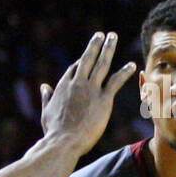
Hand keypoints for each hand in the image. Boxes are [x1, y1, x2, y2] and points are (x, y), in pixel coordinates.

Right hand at [40, 32, 136, 154]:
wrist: (63, 141)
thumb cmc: (53, 131)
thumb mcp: (46, 111)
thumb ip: (46, 97)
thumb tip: (44, 86)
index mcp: (62, 86)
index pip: (73, 68)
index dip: (80, 62)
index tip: (85, 58)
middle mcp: (77, 83)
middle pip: (87, 59)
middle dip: (94, 45)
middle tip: (101, 34)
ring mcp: (90, 89)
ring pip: (101, 64)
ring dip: (108, 49)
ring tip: (113, 37)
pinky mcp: (103, 99)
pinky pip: (116, 81)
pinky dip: (124, 72)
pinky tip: (132, 65)